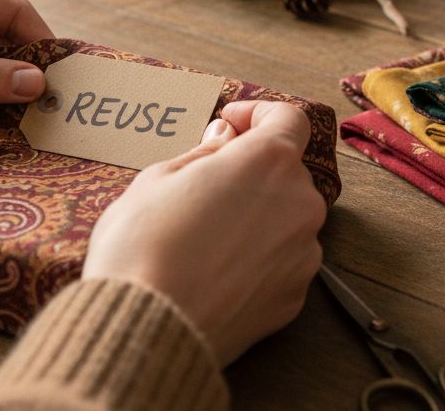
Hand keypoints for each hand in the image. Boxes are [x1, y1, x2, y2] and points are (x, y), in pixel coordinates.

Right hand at [82, 100, 326, 364]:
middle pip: (286, 172)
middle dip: (250, 171)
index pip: (289, 119)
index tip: (230, 124)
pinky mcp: (294, 299)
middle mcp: (300, 204)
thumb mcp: (158, 178)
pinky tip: (214, 270)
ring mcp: (302, 255)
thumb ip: (203, 154)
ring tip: (204, 236)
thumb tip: (225, 140)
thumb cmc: (142, 247)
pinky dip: (256, 259)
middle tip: (203, 185)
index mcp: (269, 163)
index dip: (258, 114)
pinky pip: (281, 263)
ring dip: (256, 217)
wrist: (146, 330)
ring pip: (285, 220)